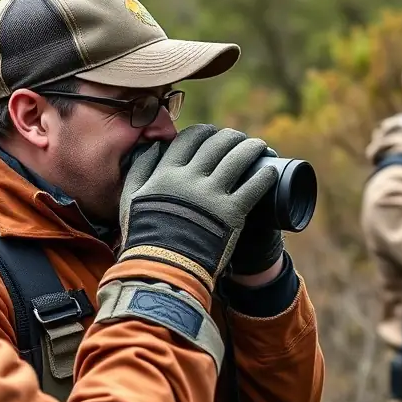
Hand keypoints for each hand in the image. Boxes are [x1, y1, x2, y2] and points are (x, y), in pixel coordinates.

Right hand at [118, 124, 278, 290]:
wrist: (162, 269)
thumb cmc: (144, 235)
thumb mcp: (130, 198)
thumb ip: (138, 168)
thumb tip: (153, 145)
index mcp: (167, 172)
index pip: (190, 138)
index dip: (204, 132)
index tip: (212, 134)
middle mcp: (191, 178)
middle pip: (218, 144)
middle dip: (232, 137)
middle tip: (239, 139)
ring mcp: (213, 195)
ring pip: (239, 159)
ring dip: (252, 148)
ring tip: (260, 147)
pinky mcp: (232, 214)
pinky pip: (254, 187)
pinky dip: (265, 175)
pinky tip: (270, 170)